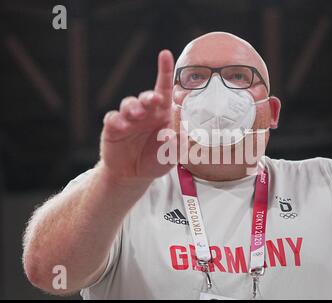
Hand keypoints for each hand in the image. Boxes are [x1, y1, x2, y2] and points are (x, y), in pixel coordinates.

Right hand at [99, 50, 176, 182]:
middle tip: (154, 101)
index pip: (165, 90)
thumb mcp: (170, 156)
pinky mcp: (113, 127)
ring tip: (136, 115)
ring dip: (133, 107)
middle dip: (150, 96)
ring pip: (129, 104)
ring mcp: (128, 118)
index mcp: (163, 114)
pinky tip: (120, 125)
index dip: (164, 71)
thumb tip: (172, 135)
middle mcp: (146, 113)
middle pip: (147, 97)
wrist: (133, 175)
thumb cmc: (155, 160)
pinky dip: (116, 120)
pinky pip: (113, 118)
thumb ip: (175, 147)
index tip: (165, 54)